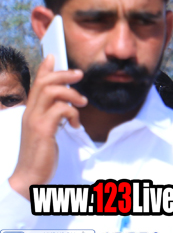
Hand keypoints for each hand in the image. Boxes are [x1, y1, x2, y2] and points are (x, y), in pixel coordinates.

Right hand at [7, 57, 85, 198]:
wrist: (29, 176)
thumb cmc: (40, 155)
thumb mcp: (47, 131)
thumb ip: (53, 117)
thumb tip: (66, 106)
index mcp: (31, 112)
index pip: (36, 84)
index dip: (45, 69)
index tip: (54, 56)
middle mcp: (30, 113)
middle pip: (44, 83)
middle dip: (63, 74)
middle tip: (79, 74)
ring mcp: (35, 121)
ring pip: (51, 92)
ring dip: (71, 93)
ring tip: (82, 103)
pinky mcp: (43, 130)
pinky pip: (60, 110)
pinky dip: (72, 113)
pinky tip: (76, 124)